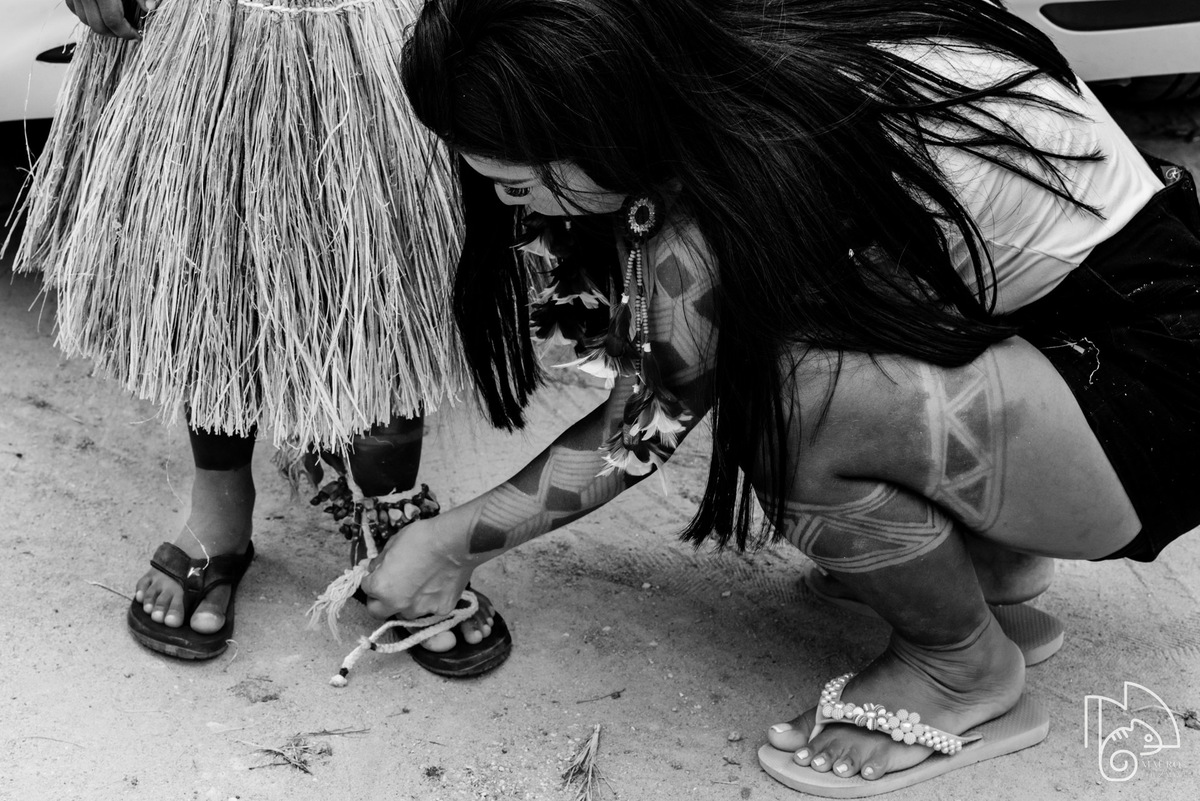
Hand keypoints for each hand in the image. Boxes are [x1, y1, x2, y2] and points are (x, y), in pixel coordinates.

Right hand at [64, 0, 157, 39]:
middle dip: (115, 34)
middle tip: (129, 33)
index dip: (127, 32)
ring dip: (101, 26)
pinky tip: (101, 14)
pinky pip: (75, 9)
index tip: (137, 36)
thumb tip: (152, 8)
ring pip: (85, 20)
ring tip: (117, 24)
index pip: (113, 22)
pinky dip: (87, 15)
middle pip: (98, 26)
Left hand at [358, 516, 477, 620]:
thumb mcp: (393, 543)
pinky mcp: (441, 609)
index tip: (378, 574)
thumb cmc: (423, 537)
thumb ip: (381, 561)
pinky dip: (430, 600)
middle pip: (378, 612)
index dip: (371, 579)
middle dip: (380, 601)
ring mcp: (421, 609)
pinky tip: (437, 585)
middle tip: (390, 587)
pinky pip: (430, 608)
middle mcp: (397, 604)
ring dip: (406, 603)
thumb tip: (373, 568)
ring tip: (418, 585)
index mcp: (381, 587)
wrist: (456, 542)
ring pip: (406, 612)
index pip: (366, 588)